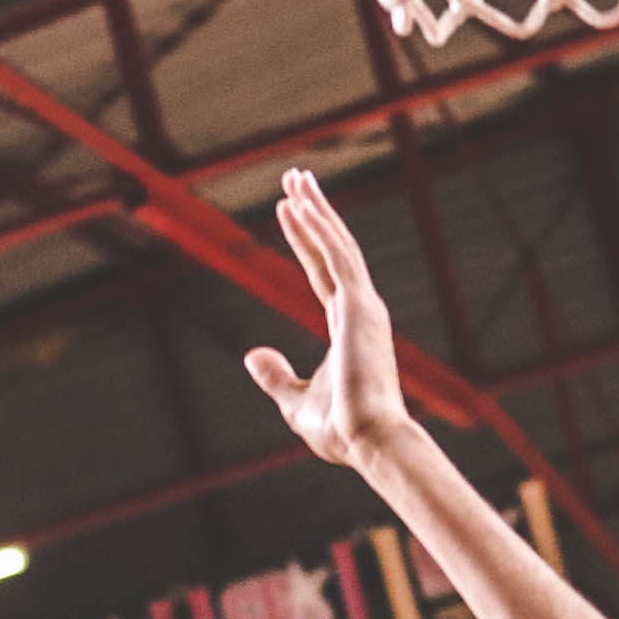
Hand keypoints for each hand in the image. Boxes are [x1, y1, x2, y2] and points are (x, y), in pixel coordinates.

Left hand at [245, 168, 413, 465]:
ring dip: (316, 209)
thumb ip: (275, 375)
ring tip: (296, 178)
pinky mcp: (360, 308)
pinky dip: (318, 231)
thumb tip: (251, 355)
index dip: (306, 240)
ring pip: (337, 245)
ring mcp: (363, 307)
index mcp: (347, 327)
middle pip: (333, 248)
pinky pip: (336, 259)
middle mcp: (360, 310)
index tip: (291, 208)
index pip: (323, 272)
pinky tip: (298, 206)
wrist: (367, 442)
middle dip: (314, 210)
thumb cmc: (339, 431)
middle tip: (297, 176)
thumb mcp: (293, 402)